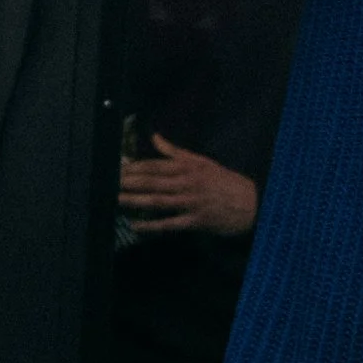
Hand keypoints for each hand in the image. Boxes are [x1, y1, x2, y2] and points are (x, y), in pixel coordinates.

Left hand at [118, 133, 256, 237]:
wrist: (254, 203)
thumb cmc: (225, 181)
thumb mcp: (202, 161)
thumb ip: (175, 151)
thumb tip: (155, 136)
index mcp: (188, 168)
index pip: (155, 166)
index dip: (135, 167)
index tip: (116, 168)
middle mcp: (187, 183)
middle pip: (153, 182)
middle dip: (129, 182)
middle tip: (109, 183)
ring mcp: (191, 203)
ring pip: (158, 201)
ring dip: (136, 201)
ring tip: (116, 200)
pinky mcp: (196, 221)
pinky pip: (170, 223)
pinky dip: (153, 225)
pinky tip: (136, 226)